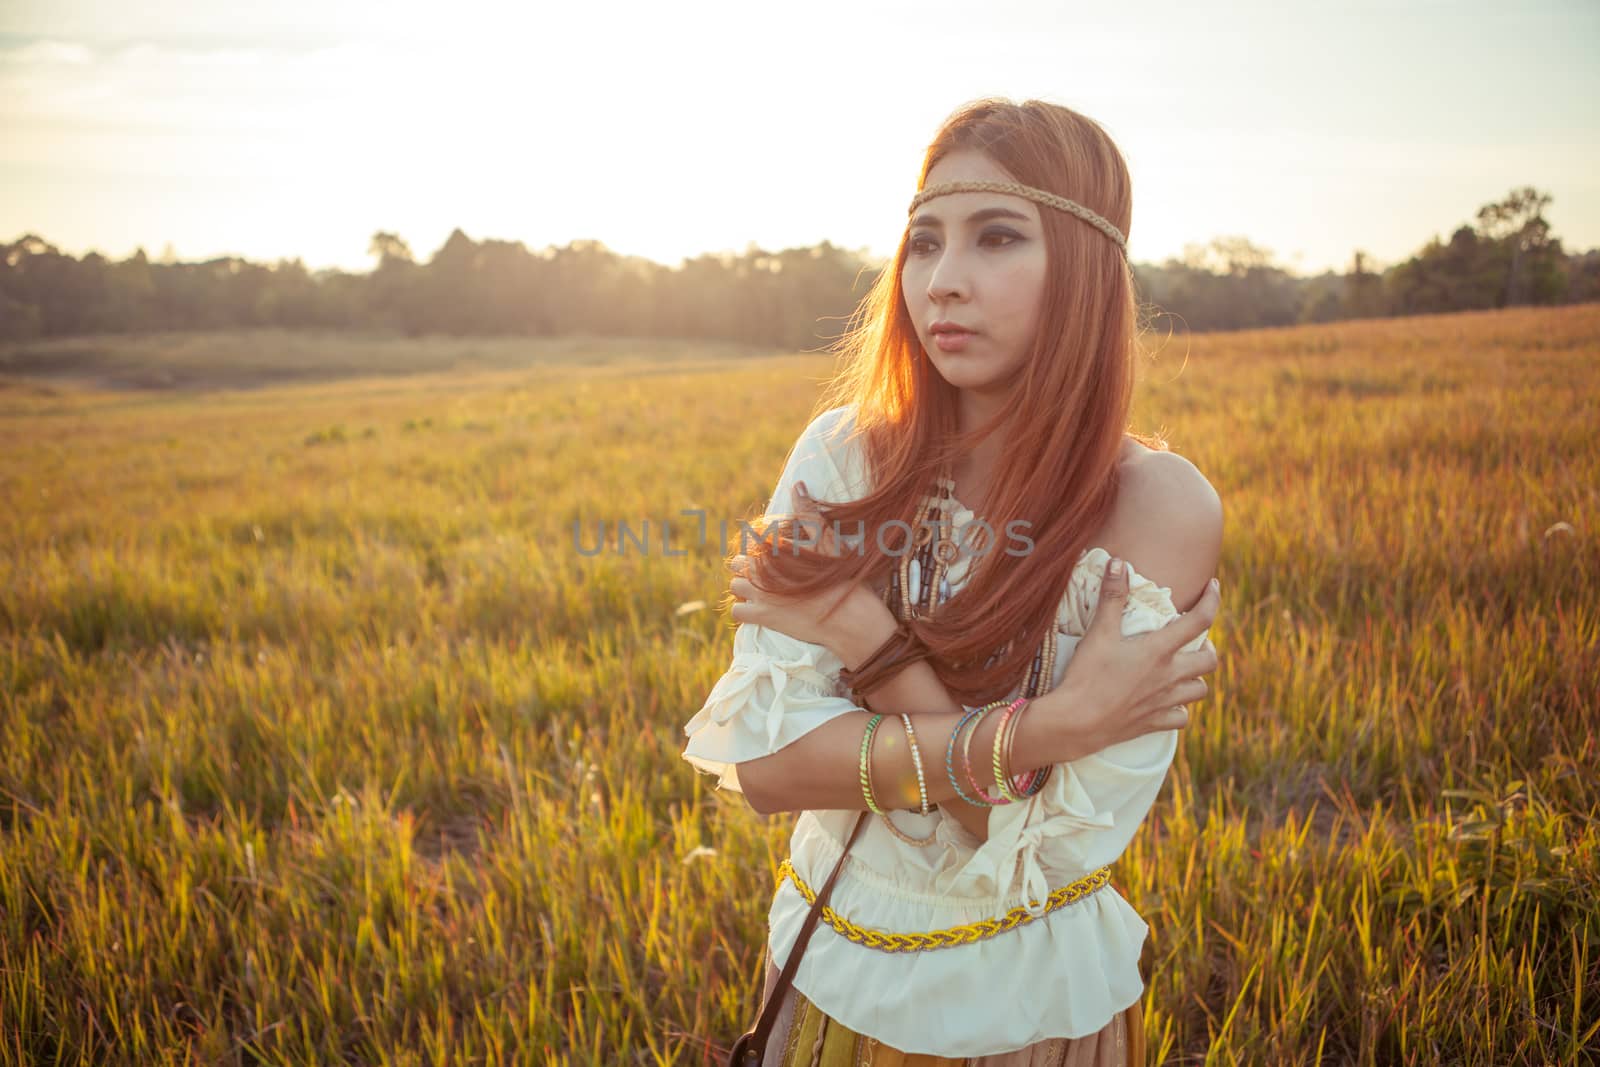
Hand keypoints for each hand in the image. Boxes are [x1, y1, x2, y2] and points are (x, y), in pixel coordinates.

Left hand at [727, 481, 863, 648]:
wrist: (847, 616)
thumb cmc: (840, 575)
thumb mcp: (827, 539)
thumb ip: (808, 512)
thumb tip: (797, 484)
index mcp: (773, 548)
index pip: (750, 541)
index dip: (758, 546)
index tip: (772, 553)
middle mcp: (761, 569)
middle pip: (738, 563)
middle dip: (748, 565)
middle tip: (768, 570)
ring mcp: (759, 594)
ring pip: (735, 586)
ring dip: (744, 586)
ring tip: (762, 588)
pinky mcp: (762, 617)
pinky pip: (737, 612)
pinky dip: (744, 610)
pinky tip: (759, 608)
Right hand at [1034, 556, 1220, 757]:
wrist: (1076, 722)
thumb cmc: (1087, 675)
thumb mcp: (1098, 633)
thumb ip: (1112, 597)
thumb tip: (1118, 562)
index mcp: (1159, 650)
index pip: (1200, 620)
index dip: (1212, 600)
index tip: (1214, 587)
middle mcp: (1169, 676)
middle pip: (1209, 662)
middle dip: (1209, 648)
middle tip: (1196, 641)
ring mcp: (1164, 702)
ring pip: (1200, 691)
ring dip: (1196, 678)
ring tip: (1184, 670)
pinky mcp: (1153, 723)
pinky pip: (1181, 718)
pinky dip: (1180, 710)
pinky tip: (1169, 703)